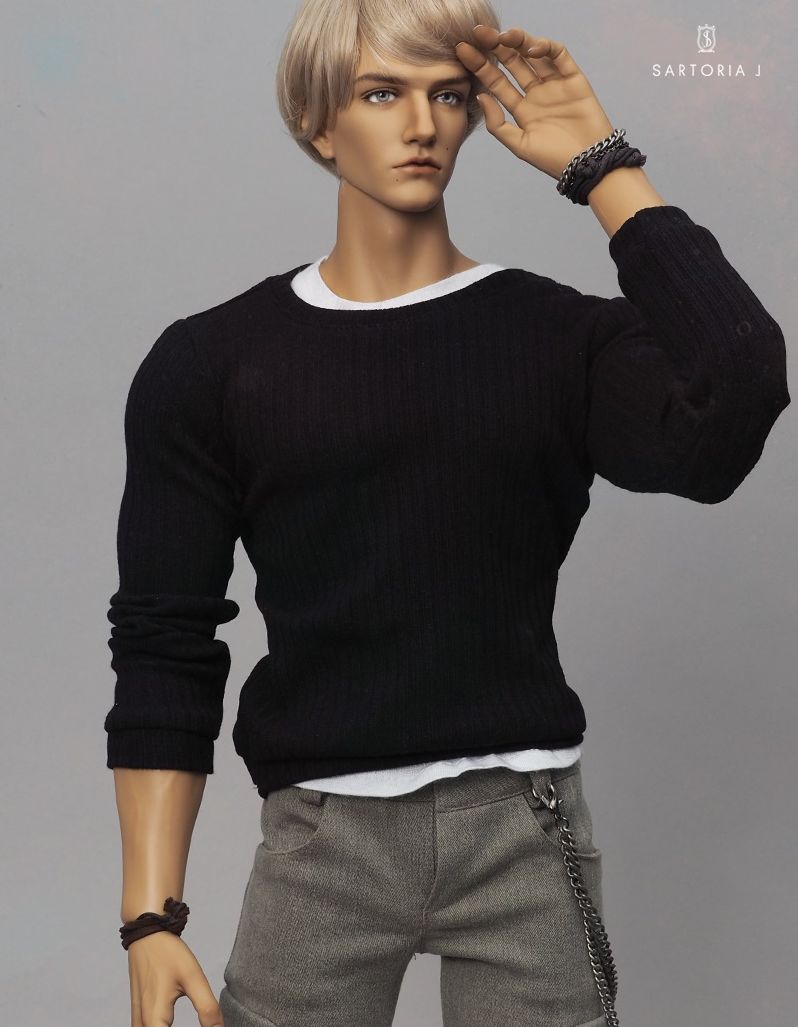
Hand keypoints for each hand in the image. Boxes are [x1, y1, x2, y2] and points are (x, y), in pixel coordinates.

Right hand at [127, 931, 223, 1026]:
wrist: (147, 933)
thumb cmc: (169, 953)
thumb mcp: (193, 977)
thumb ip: (207, 1007)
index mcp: (154, 1019)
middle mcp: (141, 1023)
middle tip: (206, 1026)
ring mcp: (137, 1018)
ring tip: (188, 1023)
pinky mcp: (138, 1011)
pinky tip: (170, 1026)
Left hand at [455, 25, 615, 180]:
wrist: (586, 164)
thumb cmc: (553, 160)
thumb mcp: (519, 145)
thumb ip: (498, 124)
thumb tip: (481, 95)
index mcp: (521, 109)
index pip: (496, 81)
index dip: (480, 65)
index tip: (463, 50)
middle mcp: (536, 93)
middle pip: (512, 63)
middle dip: (495, 46)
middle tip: (478, 32)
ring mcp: (554, 84)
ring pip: (533, 54)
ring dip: (518, 42)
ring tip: (502, 36)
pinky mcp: (574, 79)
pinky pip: (559, 55)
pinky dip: (546, 48)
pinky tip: (531, 49)